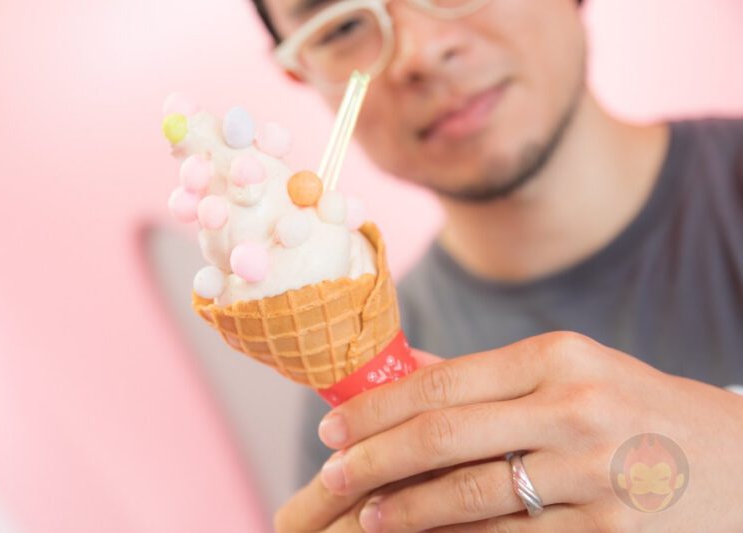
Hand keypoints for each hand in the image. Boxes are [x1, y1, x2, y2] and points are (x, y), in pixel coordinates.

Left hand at [305, 332, 742, 531]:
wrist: (738, 462)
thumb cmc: (635, 408)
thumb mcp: (571, 373)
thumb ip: (487, 380)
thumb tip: (402, 374)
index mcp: (557, 356)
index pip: (441, 383)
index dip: (376, 409)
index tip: (331, 428)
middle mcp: (574, 407)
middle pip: (443, 437)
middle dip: (372, 459)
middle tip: (329, 474)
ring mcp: (594, 474)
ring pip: (470, 497)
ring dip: (405, 511)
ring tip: (366, 517)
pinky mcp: (610, 532)